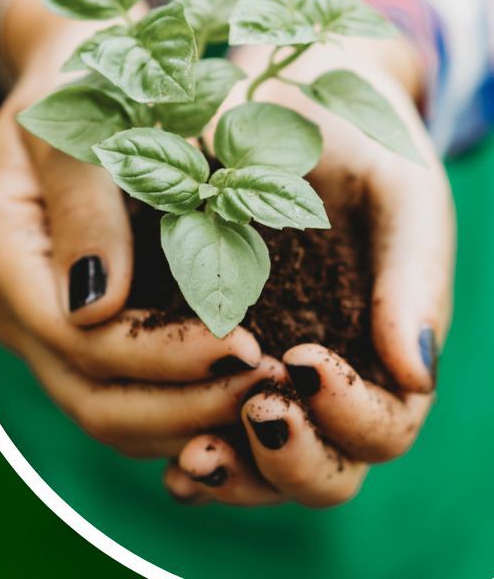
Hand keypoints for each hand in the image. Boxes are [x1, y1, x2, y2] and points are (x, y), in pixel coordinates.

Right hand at [0, 0, 283, 458]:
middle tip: (270, 387)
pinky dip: (184, 410)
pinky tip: (245, 395)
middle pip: (89, 396)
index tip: (246, 344)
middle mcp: (17, 306)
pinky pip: (127, 400)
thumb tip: (95, 306)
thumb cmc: (81, 80)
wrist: (80, 75)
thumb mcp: (78, 119)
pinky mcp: (82, 336)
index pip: (75, 338)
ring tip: (268, 396)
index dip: (158, 355)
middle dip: (181, 405)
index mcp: (2, 253)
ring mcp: (45, 327)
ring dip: (188, 420)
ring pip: (108, 416)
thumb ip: (84, 204)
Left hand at [165, 38, 453, 506]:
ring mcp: (263, 384)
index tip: (302, 362)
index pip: (385, 427)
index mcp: (384, 351)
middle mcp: (324, 384)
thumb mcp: (397, 188)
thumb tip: (413, 368)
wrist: (276, 104)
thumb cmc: (354, 143)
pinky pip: (199, 432)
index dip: (351, 416)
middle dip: (290, 461)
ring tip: (192, 454)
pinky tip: (163, 447)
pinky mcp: (203, 368)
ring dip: (230, 472)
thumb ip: (415, 271)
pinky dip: (185, 452)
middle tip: (254, 412)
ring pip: (256, 470)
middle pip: (323, 474)